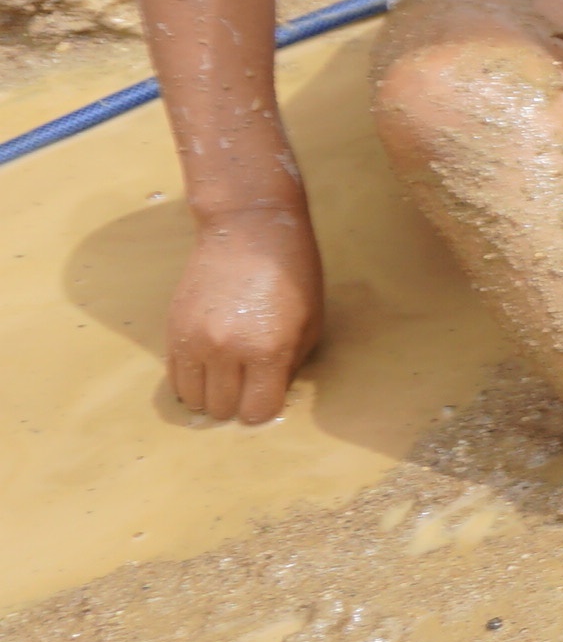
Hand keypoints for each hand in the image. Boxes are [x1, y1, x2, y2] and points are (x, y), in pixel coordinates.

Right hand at [166, 205, 322, 424]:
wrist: (248, 230)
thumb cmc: (292, 273)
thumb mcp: (310, 322)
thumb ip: (290, 366)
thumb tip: (270, 397)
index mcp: (267, 349)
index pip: (257, 411)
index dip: (264, 408)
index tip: (268, 395)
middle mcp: (226, 349)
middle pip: (223, 409)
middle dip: (238, 403)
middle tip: (249, 384)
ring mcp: (194, 340)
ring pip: (193, 399)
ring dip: (211, 395)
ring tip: (227, 377)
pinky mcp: (172, 331)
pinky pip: (174, 378)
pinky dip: (191, 381)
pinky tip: (208, 368)